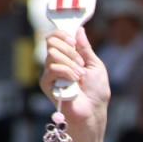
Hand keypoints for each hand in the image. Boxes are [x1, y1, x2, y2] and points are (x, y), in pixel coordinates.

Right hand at [39, 27, 110, 141]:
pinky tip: (75, 81)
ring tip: (80, 76)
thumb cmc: (96, 92)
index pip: (55, 37)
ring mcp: (49, 74)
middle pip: (51, 41)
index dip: (62, 34)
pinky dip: (66, 72)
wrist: (93, 112)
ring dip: (71, 63)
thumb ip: (85, 48)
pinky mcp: (46, 84)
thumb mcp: (95, 65)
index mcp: (67, 57)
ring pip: (52, 54)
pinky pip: (52, 68)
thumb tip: (79, 29)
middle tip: (80, 63)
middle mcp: (55, 63)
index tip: (74, 40)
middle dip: (69, 49)